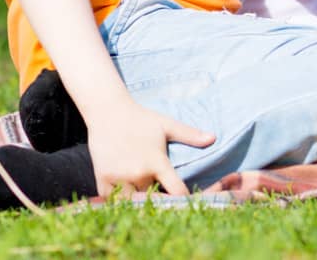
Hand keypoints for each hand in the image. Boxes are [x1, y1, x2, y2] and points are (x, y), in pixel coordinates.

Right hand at [86, 98, 213, 197]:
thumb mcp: (167, 125)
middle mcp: (138, 172)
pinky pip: (113, 201)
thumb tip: (213, 138)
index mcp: (156, 161)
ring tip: (148, 198)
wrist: (107, 112)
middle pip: (154, 199)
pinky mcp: (102, 180)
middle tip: (166, 198)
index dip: (183, 197)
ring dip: (141, 202)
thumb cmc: (141, 118)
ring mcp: (118, 178)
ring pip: (134, 202)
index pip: (175, 190)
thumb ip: (190, 134)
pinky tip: (129, 195)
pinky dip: (121, 201)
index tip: (187, 197)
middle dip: (162, 200)